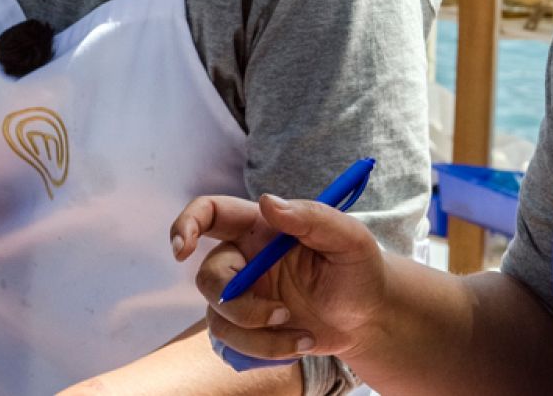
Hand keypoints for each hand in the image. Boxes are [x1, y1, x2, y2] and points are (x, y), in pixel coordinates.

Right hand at [171, 193, 389, 363]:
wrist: (369, 316)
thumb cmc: (359, 269)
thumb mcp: (350, 239)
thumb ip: (312, 217)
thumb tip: (268, 203)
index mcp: (261, 227)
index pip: (211, 212)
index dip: (186, 224)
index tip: (183, 248)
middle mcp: (244, 259)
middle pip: (208, 277)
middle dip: (238, 304)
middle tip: (282, 313)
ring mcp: (243, 295)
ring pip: (220, 319)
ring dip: (261, 335)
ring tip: (303, 336)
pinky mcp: (247, 328)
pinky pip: (234, 344)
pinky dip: (268, 350)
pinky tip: (301, 343)